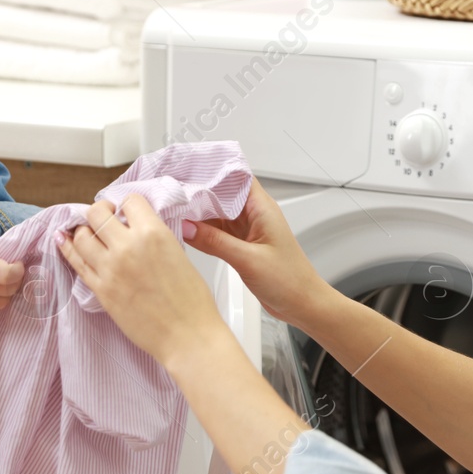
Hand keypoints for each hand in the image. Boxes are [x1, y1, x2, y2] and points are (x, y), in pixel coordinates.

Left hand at [56, 194, 226, 366]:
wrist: (186, 335)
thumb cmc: (191, 301)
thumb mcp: (179, 254)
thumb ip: (155, 237)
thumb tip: (138, 228)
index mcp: (154, 234)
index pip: (130, 201)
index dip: (128, 205)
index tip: (127, 212)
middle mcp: (128, 247)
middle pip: (97, 213)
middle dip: (101, 212)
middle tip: (106, 220)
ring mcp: (110, 269)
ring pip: (81, 235)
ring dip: (85, 231)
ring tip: (91, 235)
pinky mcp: (100, 290)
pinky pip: (76, 262)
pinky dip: (68, 248)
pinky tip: (63, 240)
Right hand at [183, 178, 332, 330]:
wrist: (302, 304)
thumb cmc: (289, 280)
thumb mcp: (248, 260)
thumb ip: (214, 242)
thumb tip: (185, 226)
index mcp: (261, 207)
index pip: (234, 175)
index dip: (211, 169)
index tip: (186, 169)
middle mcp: (253, 213)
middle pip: (221, 192)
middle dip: (197, 191)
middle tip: (170, 191)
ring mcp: (246, 229)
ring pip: (216, 211)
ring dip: (197, 212)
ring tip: (172, 210)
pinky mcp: (240, 244)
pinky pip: (216, 230)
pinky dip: (201, 230)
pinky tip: (185, 231)